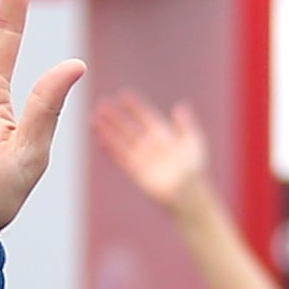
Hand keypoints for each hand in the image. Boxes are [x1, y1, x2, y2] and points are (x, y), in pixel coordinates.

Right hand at [89, 94, 217, 215]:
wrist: (189, 193)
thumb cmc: (194, 169)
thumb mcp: (193, 142)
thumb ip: (186, 125)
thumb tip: (179, 106)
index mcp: (162, 135)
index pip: (145, 117)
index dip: (134, 107)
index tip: (122, 94)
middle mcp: (149, 145)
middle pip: (129, 128)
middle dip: (115, 117)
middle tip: (101, 104)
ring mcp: (141, 158)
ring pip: (121, 141)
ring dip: (107, 131)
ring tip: (94, 120)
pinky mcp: (136, 172)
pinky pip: (121, 159)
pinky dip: (111, 150)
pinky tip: (101, 140)